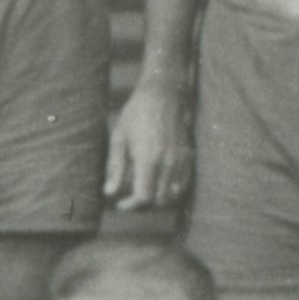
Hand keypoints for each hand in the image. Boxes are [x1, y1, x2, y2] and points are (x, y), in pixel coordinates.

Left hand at [104, 76, 192, 210]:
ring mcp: (181, 160)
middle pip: (159, 200)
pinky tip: (158, 182)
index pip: (143, 197)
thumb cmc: (136, 114)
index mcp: (149, 159)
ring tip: (144, 191)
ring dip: (158, 198)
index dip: (130, 206)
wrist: (163, 94)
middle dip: (143, 204)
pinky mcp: (188, 156)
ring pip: (173, 195)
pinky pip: (183, 184)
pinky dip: (171, 190)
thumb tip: (109, 193)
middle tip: (129, 199)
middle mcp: (168, 163)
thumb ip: (116, 168)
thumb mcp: (119, 138)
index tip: (120, 204)